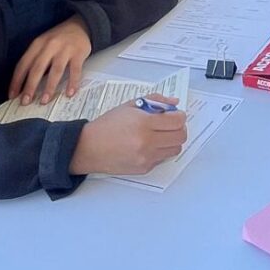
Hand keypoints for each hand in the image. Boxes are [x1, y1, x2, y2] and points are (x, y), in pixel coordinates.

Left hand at [9, 16, 91, 104]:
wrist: (80, 25)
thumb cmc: (59, 38)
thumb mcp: (43, 44)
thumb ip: (36, 59)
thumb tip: (26, 84)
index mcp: (37, 44)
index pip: (23, 64)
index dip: (17, 80)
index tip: (13, 95)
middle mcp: (50, 46)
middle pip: (37, 68)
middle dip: (30, 86)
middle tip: (25, 101)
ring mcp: (65, 49)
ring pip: (55, 70)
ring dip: (49, 87)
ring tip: (44, 100)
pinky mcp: (79, 53)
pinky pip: (75, 70)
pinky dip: (72, 82)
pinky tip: (69, 93)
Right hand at [69, 103, 186, 175]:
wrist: (89, 148)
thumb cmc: (107, 125)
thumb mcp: (130, 106)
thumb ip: (155, 101)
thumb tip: (174, 103)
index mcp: (144, 123)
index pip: (177, 121)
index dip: (180, 116)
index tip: (176, 115)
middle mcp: (147, 142)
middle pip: (181, 137)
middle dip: (179, 128)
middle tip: (170, 125)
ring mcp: (146, 157)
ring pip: (175, 149)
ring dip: (172, 141)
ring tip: (160, 135)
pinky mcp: (144, 168)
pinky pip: (162, 158)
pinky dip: (160, 151)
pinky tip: (148, 145)